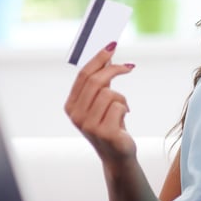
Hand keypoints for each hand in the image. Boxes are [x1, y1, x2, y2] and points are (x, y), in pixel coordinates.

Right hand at [64, 42, 136, 163]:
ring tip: (122, 109)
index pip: (83, 75)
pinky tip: (123, 120)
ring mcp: (88, 125)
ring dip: (121, 98)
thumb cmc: (109, 124)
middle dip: (114, 69)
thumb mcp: (100, 102)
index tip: (111, 46)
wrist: (117, 154)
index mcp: (71, 105)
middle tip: (129, 66)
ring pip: (109, 93)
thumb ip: (100, 82)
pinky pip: (119, 106)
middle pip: (95, 81)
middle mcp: (76, 115)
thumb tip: (107, 54)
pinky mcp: (104, 132)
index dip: (98, 59)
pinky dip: (125, 109)